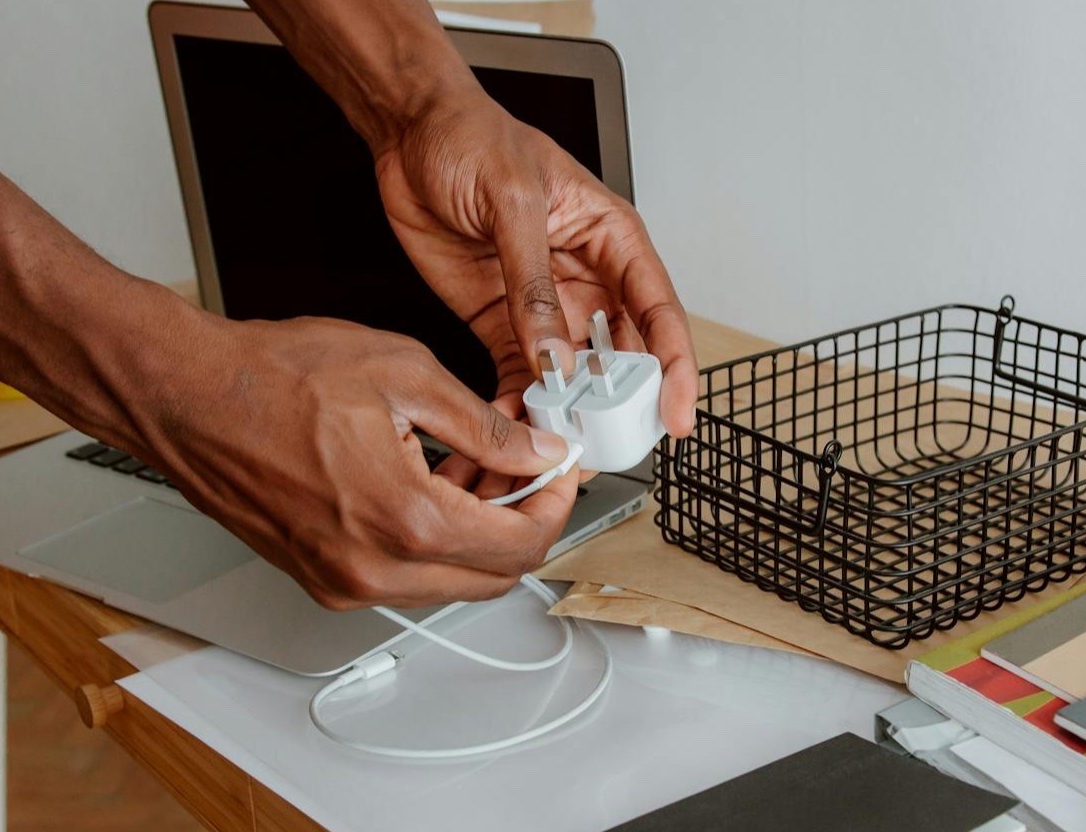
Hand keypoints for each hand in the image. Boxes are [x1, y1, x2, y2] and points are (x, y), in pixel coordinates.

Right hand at [118, 312, 577, 610]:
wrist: (183, 395)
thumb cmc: (269, 377)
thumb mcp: (404, 374)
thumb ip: (486, 426)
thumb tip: (535, 451)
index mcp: (402, 521)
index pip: (519, 546)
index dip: (555, 505)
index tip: (560, 471)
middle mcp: (372, 569)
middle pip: (492, 577)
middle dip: (522, 521)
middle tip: (524, 466)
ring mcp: (343, 581)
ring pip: (450, 581)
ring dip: (478, 532)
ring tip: (472, 462)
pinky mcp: (322, 576)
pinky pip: (405, 575)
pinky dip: (434, 538)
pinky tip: (429, 480)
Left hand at [371, 89, 699, 437]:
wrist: (409, 133)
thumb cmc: (474, 138)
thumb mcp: (512, 203)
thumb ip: (533, 284)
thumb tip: (556, 355)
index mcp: (613, 240)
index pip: (659, 312)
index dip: (675, 367)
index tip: (675, 414)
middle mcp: (587, 279)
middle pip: (623, 356)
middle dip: (619, 406)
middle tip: (607, 443)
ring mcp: (545, 306)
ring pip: (573, 376)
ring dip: (567, 412)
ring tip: (555, 445)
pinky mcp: (502, 322)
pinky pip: (521, 376)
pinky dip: (518, 406)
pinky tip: (510, 427)